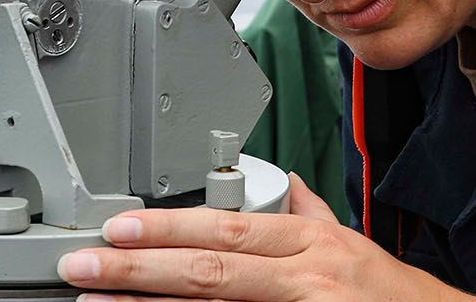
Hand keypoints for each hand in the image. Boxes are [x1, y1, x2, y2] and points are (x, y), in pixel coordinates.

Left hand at [58, 174, 473, 301]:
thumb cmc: (395, 297)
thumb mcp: (351, 243)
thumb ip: (310, 215)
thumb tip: (280, 185)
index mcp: (312, 241)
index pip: (227, 228)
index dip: (167, 228)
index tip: (117, 228)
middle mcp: (307, 274)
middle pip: (209, 268)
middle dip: (137, 268)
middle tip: (81, 265)